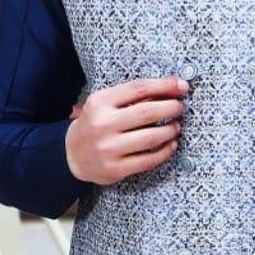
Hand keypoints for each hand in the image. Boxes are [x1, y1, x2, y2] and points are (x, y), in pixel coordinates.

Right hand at [65, 75, 187, 185]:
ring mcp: (108, 148)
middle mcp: (103, 124)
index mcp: (100, 102)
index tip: (182, 86)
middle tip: (180, 108)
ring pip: (150, 137)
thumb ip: (131, 96)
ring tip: (176, 126)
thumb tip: (170, 87)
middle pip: (147, 112)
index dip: (164, 86)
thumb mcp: (104, 104)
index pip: (138, 88)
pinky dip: (164, 151)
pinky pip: (147, 160)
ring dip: (170, 130)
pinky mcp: (115, 168)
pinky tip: (171, 145)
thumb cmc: (95, 124)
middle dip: (171, 108)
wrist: (72, 154)